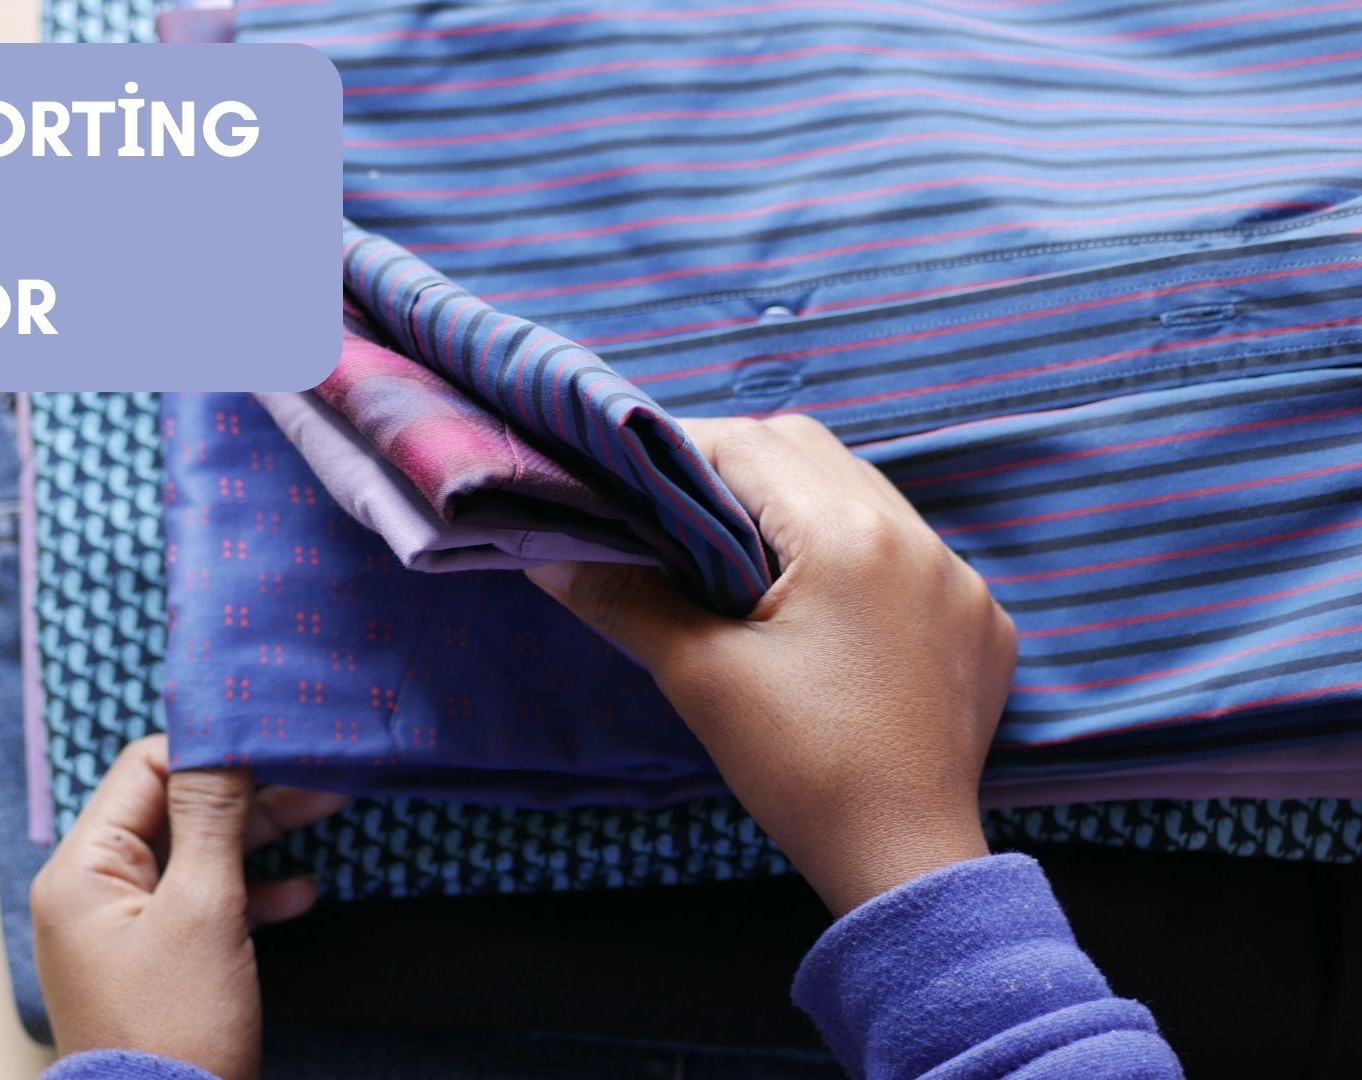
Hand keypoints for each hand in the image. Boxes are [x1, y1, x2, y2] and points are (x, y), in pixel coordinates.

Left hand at [30, 734, 346, 1076]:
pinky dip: (250, 891)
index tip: (271, 735)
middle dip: (245, 790)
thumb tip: (220, 741)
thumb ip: (211, 818)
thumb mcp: (202, 910)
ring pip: (195, 854)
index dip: (208, 749)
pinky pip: (203, 904)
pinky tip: (301, 891)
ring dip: (258, 835)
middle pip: (173, 809)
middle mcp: (93, 890)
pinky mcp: (156, 960)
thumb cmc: (175, 1029)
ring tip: (328, 806)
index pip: (143, 770)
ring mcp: (124, 927)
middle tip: (314, 768)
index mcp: (83, 869)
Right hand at [526, 415, 1015, 915]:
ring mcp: (958, 578)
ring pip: (865, 493)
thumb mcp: (701, 677)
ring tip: (747, 554)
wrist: (904, 861)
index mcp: (847, 535)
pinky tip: (824, 605)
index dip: (679, 449)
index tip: (631, 478)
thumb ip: (625, 598)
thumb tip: (547, 552)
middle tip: (681, 511)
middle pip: (811, 451)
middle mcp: (915, 538)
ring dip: (801, 504)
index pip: (748, 446)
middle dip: (740, 466)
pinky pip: (911, 551)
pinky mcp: (980, 620)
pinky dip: (858, 553)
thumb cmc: (799, 768)